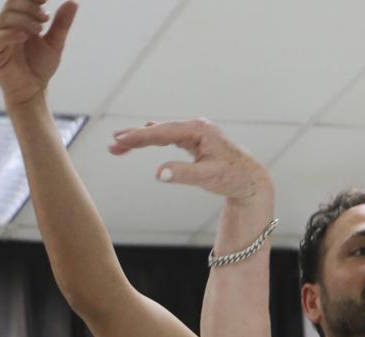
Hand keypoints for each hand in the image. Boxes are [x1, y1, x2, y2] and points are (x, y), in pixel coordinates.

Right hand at [0, 0, 76, 107]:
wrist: (33, 90)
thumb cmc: (40, 66)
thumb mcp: (55, 42)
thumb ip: (62, 23)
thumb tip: (73, 2)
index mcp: (20, 20)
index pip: (21, 1)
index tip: (46, 0)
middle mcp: (8, 26)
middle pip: (12, 5)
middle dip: (29, 6)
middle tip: (46, 17)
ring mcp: (0, 37)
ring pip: (6, 19)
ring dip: (24, 20)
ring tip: (41, 29)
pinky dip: (12, 33)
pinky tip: (25, 35)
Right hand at [109, 119, 274, 207]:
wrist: (251, 180)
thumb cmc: (233, 178)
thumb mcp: (209, 178)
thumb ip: (183, 174)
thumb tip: (158, 174)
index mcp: (199, 130)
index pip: (163, 132)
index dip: (139, 137)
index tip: (119, 141)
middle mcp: (196, 127)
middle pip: (159, 129)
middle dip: (135, 136)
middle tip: (112, 144)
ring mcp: (196, 133)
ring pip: (162, 133)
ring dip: (141, 138)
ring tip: (118, 145)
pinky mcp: (195, 141)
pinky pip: (169, 138)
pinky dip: (153, 141)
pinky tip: (141, 141)